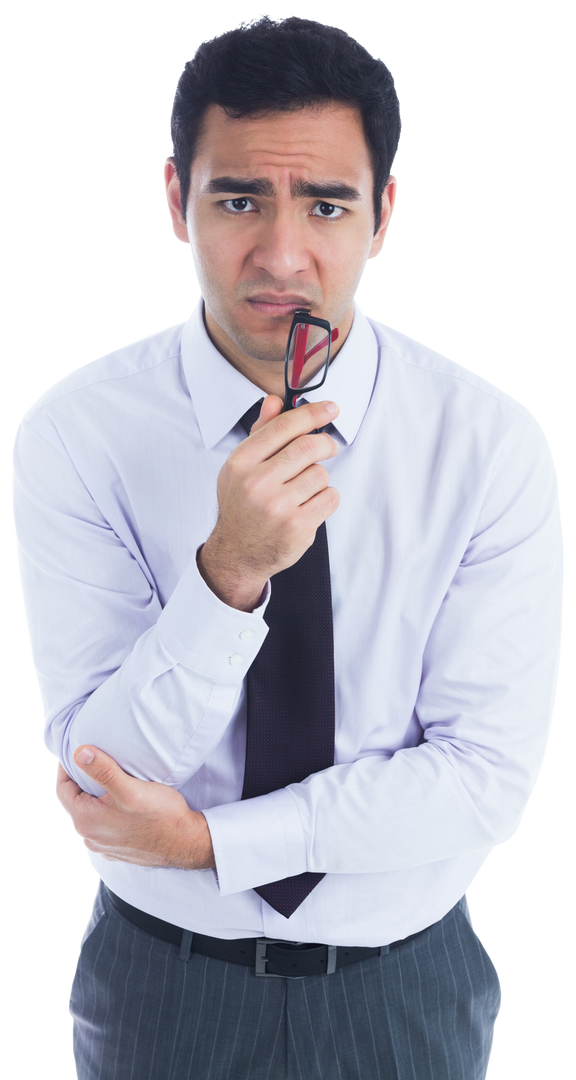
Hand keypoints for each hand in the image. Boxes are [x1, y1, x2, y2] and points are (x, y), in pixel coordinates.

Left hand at [55, 746, 215, 869]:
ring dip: (95, 798)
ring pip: (90, 815)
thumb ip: (103, 770)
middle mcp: (90, 836)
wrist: (186, 843)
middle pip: (75, 802)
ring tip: (109, 780)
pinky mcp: (117, 849)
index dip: (67, 768)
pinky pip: (103, 826)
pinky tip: (122, 804)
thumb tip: (78, 753)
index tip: (76, 752)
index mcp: (86, 820)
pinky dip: (106, 812)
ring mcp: (103, 845)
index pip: (62, 789)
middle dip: (82, 782)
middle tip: (95, 762)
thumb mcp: (131, 788)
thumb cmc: (161, 816)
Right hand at [198, 396, 339, 609]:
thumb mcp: (241, 467)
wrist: (238, 552)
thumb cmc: (242, 505)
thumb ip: (260, 433)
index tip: (330, 408)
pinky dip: (326, 498)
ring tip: (304, 489)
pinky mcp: (297, 527)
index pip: (284, 426)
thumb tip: (274, 400)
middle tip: (328, 447)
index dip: (312, 413)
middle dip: (325, 444)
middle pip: (309, 447)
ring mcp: (277, 507)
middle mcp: (257, 483)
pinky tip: (310, 505)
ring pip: (321, 474)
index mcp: (241, 463)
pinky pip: (330, 498)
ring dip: (319, 478)